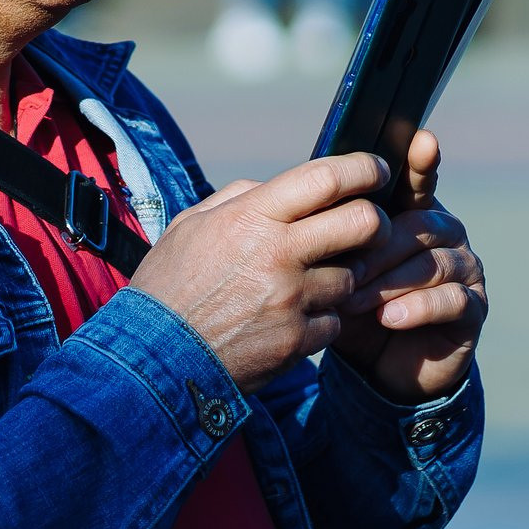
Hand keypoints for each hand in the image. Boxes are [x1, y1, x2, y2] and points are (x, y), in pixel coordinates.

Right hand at [131, 151, 390, 392]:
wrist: (152, 360)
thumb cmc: (168, 287)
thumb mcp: (190, 227)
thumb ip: (238, 199)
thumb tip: (275, 188)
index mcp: (251, 218)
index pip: (326, 178)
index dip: (363, 168)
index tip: (375, 169)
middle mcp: (278, 254)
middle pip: (362, 222)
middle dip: (374, 221)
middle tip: (368, 226)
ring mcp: (292, 300)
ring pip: (352, 276)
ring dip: (342, 276)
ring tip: (310, 282)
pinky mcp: (298, 342)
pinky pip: (334, 322)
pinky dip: (321, 319)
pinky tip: (293, 319)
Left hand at [333, 129, 485, 402]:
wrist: (379, 366)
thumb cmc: (355, 305)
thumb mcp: (335, 268)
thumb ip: (325, 233)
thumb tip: (278, 193)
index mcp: (414, 213)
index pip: (418, 181)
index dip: (421, 163)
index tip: (421, 142)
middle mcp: (447, 234)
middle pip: (419, 226)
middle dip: (377, 247)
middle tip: (341, 269)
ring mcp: (465, 269)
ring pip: (433, 263)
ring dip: (390, 282)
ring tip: (353, 301)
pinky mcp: (473, 309)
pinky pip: (452, 300)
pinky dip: (418, 307)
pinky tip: (389, 319)